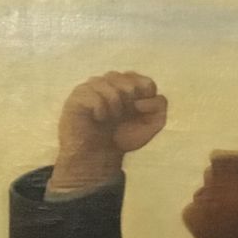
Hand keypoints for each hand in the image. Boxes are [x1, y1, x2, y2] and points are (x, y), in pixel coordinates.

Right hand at [51, 71, 167, 191]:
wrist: (99, 154)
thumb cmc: (123, 136)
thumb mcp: (151, 125)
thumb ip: (159, 107)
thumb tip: (142, 100)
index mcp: (129, 86)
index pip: (147, 83)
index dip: (147, 102)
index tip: (139, 114)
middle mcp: (110, 82)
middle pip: (130, 84)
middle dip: (131, 104)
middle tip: (122, 117)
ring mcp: (93, 86)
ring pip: (111, 85)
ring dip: (116, 106)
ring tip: (110, 118)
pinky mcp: (78, 95)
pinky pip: (96, 96)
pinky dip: (101, 111)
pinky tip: (99, 118)